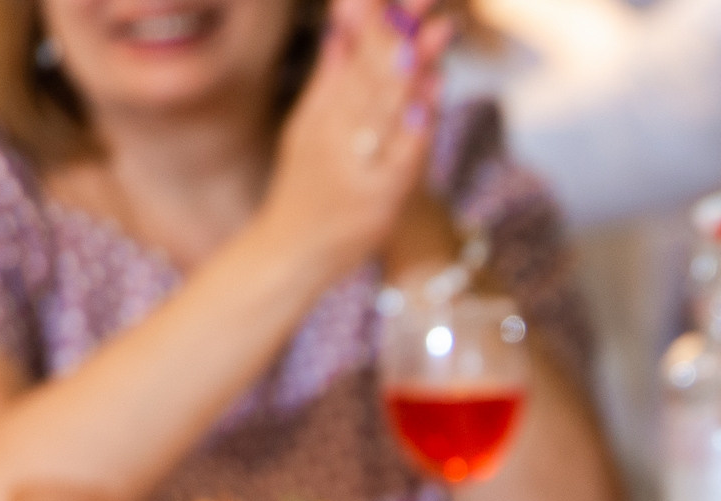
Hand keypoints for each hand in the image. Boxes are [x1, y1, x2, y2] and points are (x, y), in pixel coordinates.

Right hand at [258, 0, 454, 280]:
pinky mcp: (377, 201)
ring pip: (384, 113)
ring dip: (409, 73)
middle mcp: (334, 134)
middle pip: (370, 77)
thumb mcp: (307, 128)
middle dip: (397, 35)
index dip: (373, 20)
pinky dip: (415, 130)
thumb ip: (329, 78)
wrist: (288, 255)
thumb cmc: (306, 190)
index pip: (351, 57)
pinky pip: (400, 160)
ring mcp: (356, 166)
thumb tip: (342, 22)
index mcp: (320, 112)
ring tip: (429, 35)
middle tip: (422, 1)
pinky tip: (431, 102)